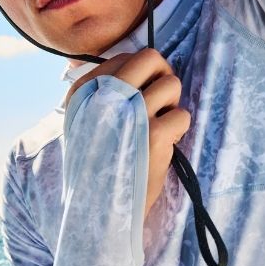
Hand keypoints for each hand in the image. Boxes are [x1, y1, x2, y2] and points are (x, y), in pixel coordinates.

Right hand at [66, 49, 190, 214]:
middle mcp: (104, 96)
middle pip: (151, 59)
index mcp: (84, 91)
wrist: (97, 208)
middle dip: (162, 76)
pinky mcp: (153, 134)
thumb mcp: (82, 121)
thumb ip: (102, 91)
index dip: (141, 74)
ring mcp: (130, 113)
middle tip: (160, 101)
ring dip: (171, 105)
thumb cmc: (95, 162)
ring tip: (157, 126)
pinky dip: (178, 129)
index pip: (125, 57)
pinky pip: (183, 114)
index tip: (139, 96)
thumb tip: (138, 63)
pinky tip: (162, 145)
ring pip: (172, 84)